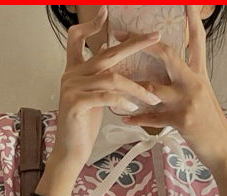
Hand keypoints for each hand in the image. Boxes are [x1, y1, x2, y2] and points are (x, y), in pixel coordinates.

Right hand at [52, 6, 163, 172]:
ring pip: (111, 78)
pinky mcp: (75, 104)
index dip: (91, 25)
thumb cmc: (84, 126)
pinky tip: (133, 106)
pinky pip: (105, 97)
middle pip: (106, 54)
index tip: (106, 12)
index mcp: (75, 70)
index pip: (76, 38)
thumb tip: (112, 57)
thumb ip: (100, 78)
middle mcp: (71, 74)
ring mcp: (72, 88)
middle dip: (134, 45)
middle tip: (155, 38)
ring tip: (153, 96)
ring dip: (136, 87)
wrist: (71, 151)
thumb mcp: (94, 96)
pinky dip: (122, 100)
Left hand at [118, 5, 226, 171]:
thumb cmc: (210, 124)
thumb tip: (165, 71)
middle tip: (120, 35)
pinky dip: (137, 118)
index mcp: (199, 73)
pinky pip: (152, 116)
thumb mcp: (202, 96)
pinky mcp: (182, 120)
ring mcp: (188, 100)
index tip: (185, 1)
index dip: (191, 18)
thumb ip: (185, 80)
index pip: (196, 39)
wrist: (222, 150)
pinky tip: (125, 118)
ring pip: (152, 87)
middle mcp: (194, 82)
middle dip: (140, 44)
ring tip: (113, 83)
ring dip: (131, 87)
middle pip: (166, 54)